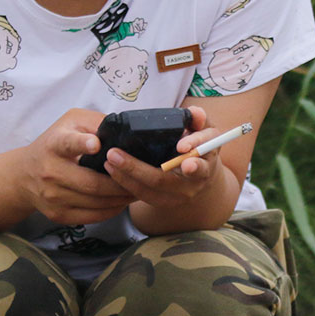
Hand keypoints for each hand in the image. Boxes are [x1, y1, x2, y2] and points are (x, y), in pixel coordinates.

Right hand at [18, 109, 131, 224]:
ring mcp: (53, 196)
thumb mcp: (70, 122)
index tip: (96, 144)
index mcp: (54, 144)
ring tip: (137, 190)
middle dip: (120, 183)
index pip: (67, 144)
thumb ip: (95, 123)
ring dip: (121, 198)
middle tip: (140, 179)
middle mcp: (50, 171)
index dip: (82, 144)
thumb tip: (123, 132)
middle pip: (92, 183)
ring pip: (96, 202)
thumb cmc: (54, 143)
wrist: (23, 174)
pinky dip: (112, 210)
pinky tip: (122, 202)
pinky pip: (93, 216)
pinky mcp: (58, 214)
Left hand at [104, 106, 224, 210]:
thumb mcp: (205, 132)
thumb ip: (200, 120)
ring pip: (149, 190)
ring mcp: (177, 196)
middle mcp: (192, 185)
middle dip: (136, 168)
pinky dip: (126, 184)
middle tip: (114, 154)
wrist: (202, 177)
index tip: (180, 147)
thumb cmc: (200, 148)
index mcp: (206, 165)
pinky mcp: (164, 202)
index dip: (190, 157)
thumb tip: (195, 113)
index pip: (199, 164)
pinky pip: (142, 196)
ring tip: (109, 161)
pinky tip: (113, 172)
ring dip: (126, 176)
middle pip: (163, 180)